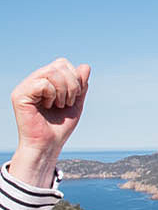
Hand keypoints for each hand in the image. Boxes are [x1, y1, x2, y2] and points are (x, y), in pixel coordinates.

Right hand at [9, 58, 90, 186]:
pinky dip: (52, 96)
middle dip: (72, 85)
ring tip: (58, 105)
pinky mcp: (20, 95)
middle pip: (60, 65)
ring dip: (63, 92)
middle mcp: (34, 80)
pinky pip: (43, 84)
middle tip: (67, 102)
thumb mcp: (76, 103)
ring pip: (52, 72)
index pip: (63, 64)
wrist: (49, 144)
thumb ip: (81, 85)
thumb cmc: (60, 127)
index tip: (74, 98)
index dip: (75, 78)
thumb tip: (85, 66)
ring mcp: (25, 86)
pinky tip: (47, 106)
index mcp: (45, 80)